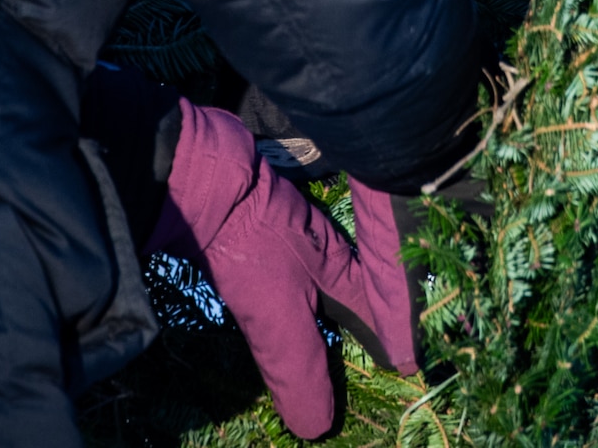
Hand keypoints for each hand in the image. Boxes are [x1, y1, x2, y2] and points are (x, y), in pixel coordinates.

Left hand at [146, 100, 406, 437]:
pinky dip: (287, 293)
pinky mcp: (247, 227)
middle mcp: (316, 243)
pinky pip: (281, 266)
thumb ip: (299, 368)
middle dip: (362, 320)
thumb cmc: (249, 240)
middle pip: (349, 286)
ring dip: (324, 306)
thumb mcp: (278, 313)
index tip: (405, 368)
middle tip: (373, 355)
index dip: (389, 338)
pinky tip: (275, 302)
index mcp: (336, 261)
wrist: (192, 174)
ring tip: (328, 337)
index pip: (374, 307)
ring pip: (315, 274)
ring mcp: (281, 231)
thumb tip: (317, 428)